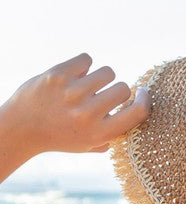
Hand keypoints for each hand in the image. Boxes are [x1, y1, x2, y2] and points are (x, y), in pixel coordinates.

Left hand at [1, 52, 150, 155]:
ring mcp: (72, 93)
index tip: (142, 93)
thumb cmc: (60, 136)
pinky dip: (83, 65)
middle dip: (116, 90)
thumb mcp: (88, 145)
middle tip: (102, 95)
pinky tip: (73, 76)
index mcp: (99, 133)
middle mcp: (87, 114)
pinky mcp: (58, 75)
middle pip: (123, 88)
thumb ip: (113, 134)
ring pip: (106, 71)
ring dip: (99, 77)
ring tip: (85, 86)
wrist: (22, 128)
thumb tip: (136, 109)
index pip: (137, 112)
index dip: (144, 99)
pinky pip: (87, 59)